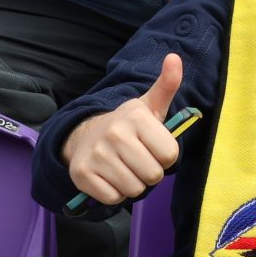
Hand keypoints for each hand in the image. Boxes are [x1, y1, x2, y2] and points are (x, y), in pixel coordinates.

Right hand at [62, 54, 185, 205]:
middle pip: (153, 175)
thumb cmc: (128, 125)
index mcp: (136, 117)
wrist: (84, 135)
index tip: (155, 148)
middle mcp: (114, 134)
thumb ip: (167, 85)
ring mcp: (95, 155)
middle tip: (140, 160)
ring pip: (134, 190)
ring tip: (125, 168)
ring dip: (134, 184)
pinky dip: (116, 194)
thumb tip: (174, 57)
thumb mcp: (150, 105)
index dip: (166, 157)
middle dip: (151, 172)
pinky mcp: (81, 175)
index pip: (170, 155)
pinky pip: (113, 199)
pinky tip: (111, 177)